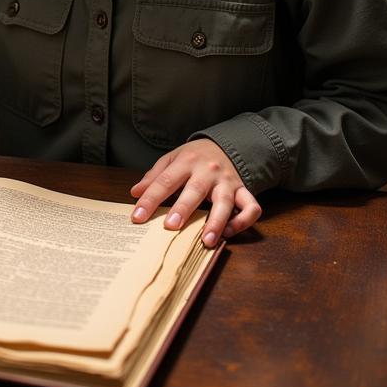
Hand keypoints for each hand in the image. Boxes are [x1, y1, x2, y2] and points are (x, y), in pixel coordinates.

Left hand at [129, 139, 261, 247]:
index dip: (150, 199)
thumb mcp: (172, 159)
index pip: (165, 181)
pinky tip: (228, 233)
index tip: (138, 216)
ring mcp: (227, 182)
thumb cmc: (194, 157)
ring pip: (225, 202)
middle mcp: (208, 172)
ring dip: (216, 222)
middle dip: (183, 209)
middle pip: (195, 190)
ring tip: (206, 240)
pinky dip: (243, 221)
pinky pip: (251, 207)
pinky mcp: (243, 190)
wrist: (225, 145)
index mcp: (186, 162)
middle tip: (171, 227)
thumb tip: (135, 193)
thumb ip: (154, 176)